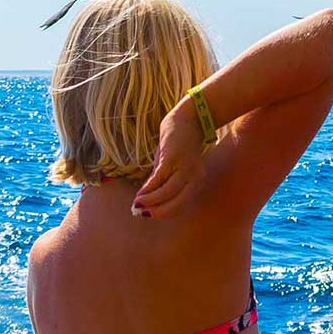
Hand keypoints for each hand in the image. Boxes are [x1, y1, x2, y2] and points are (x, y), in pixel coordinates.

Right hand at [135, 99, 208, 218]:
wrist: (189, 118)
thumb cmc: (179, 144)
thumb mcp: (173, 166)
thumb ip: (163, 181)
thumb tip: (146, 197)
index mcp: (196, 181)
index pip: (180, 205)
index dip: (163, 213)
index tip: (147, 215)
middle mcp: (195, 177)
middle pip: (175, 203)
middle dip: (156, 211)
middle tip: (139, 213)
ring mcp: (185, 168)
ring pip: (166, 193)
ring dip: (149, 201)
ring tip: (136, 205)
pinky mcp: (174, 158)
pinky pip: (159, 179)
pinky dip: (148, 189)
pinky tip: (139, 193)